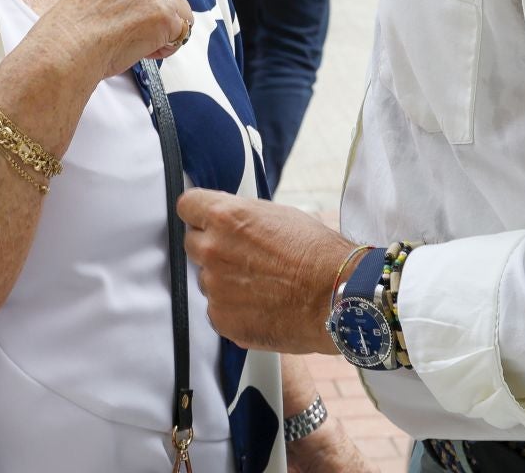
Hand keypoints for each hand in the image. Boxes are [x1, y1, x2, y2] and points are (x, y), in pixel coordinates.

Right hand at [32, 0, 193, 79]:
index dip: (146, 2)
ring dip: (164, 32)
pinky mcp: (166, 15)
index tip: (130, 15)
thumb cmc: (75, 29)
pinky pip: (182, 34)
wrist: (67, 47)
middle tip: (132, 31)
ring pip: (181, 14)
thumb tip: (145, 4)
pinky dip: (166, 47)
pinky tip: (141, 49)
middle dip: (160, 15)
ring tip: (134, 41)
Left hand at [178, 190, 347, 354]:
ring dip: (223, 280)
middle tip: (242, 256)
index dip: (199, 213)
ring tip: (260, 284)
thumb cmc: (317, 253)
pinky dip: (233, 309)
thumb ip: (242, 217)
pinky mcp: (221, 319)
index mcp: (225, 217)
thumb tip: (228, 222)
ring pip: (206, 279)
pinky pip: (217, 310)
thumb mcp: (278, 215)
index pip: (186, 206)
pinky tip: (261, 305)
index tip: (205, 220)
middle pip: (192, 243)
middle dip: (212, 247)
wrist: (338, 295)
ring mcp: (215, 287)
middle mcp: (213, 250)